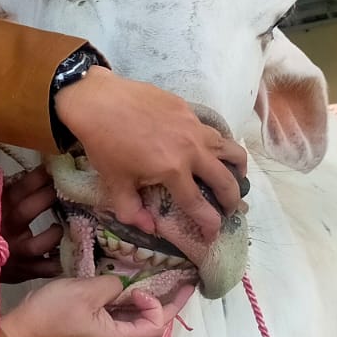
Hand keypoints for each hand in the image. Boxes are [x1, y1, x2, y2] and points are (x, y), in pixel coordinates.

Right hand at [0, 166, 62, 290]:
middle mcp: (7, 230)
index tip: (52, 169)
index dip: (37, 178)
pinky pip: (47, 269)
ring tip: (59, 227)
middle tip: (63, 190)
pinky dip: (60, 264)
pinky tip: (69, 255)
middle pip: (26, 210)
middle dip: (46, 197)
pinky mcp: (27, 271)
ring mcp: (18, 253)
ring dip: (54, 234)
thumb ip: (11, 189)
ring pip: (38, 245)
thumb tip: (40, 169)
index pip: (17, 189)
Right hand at [2, 276, 170, 336]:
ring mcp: (100, 336)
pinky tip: (125, 287)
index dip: (159, 306)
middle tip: (180, 283)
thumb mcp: (87, 291)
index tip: (144, 287)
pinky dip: (125, 302)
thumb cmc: (52, 313)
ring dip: (143, 302)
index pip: (155, 327)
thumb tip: (121, 285)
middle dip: (164, 304)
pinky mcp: (89, 329)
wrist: (20, 330)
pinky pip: (115, 317)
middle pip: (147, 325)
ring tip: (155, 281)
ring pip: (131, 320)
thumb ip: (113, 285)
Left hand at [54, 66, 245, 240]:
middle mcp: (191, 149)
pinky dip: (220, 145)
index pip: (198, 204)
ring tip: (236, 177)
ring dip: (238, 168)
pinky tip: (213, 150)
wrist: (98, 101)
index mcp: (172, 170)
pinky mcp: (188, 110)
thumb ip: (132, 210)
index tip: (212, 235)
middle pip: (224, 179)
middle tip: (230, 209)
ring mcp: (193, 127)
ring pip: (230, 149)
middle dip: (232, 200)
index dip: (209, 223)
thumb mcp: (114, 183)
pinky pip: (214, 131)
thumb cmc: (104, 144)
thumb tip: (150, 228)